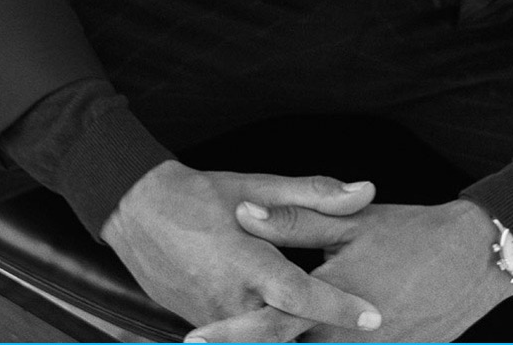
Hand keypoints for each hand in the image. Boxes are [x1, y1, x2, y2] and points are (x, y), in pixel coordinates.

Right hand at [100, 159, 381, 336]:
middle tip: (372, 338)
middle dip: (321, 337)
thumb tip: (365, 190)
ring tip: (335, 339)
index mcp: (245, 261)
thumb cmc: (201, 195)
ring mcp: (213, 319)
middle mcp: (229, 299)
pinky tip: (291, 334)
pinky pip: (243, 341)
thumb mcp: (258, 184)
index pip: (298, 294)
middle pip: (284, 333)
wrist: (138, 212)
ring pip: (263, 342)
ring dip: (294, 339)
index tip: (374, 317)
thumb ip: (314, 193)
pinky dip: (266, 339)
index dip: (338, 307)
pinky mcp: (202, 327)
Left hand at [187, 197, 512, 341]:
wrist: (475, 258)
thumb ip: (294, 221)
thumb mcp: (351, 223)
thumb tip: (244, 214)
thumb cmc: (411, 233)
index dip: (229, 338)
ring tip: (250, 343)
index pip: (267, 328)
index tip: (192, 342)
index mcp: (329, 300)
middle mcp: (346, 340)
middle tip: (209, 343)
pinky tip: (317, 341)